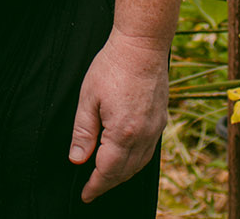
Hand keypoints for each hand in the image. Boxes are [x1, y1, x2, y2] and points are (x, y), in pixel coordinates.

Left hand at [69, 29, 168, 201]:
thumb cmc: (112, 66)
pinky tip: (127, 157)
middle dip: (108, 183)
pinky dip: (137, 161)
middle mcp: (144, 135)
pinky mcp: (162, 118)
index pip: (108, 171)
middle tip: (92, 189)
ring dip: (123, 174)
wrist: (142, 45)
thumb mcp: (88, 97)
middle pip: (125, 171)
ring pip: (140, 163)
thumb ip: (83, 132)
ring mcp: (156, 127)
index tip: (85, 195)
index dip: (95, 186)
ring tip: (107, 177)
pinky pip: (150, 150)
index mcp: (123, 132)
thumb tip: (77, 160)